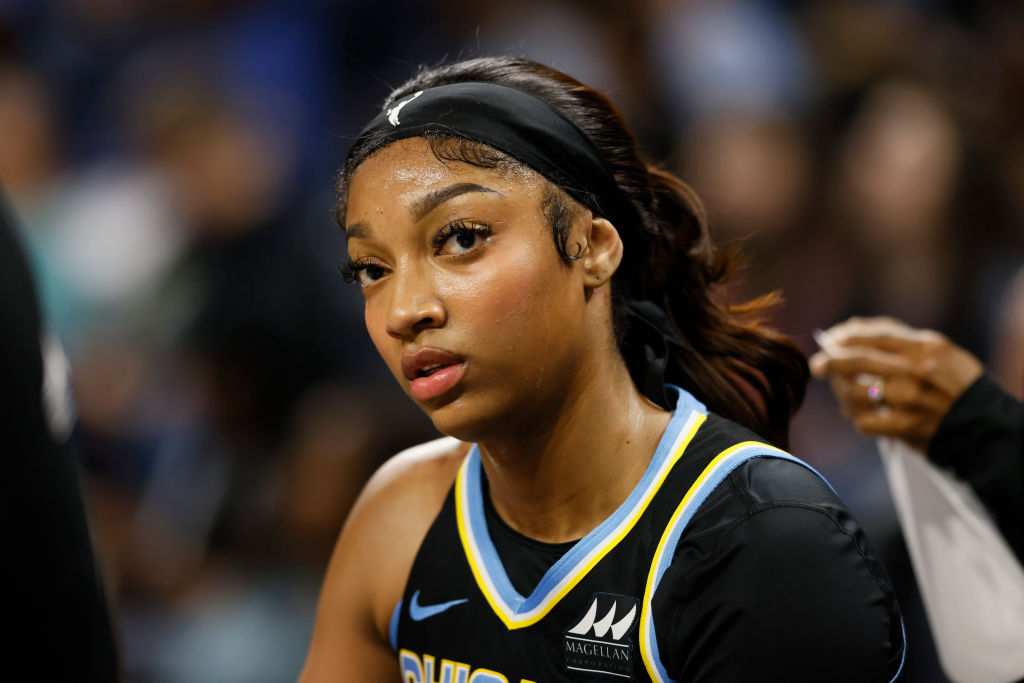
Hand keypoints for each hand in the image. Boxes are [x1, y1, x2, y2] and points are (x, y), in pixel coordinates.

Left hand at [810, 317, 983, 451]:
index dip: (847, 335)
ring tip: (845, 394)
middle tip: (816, 366)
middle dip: (831, 362)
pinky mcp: (905, 426)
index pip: (875, 336)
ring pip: (856, 392)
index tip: (831, 340)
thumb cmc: (958, 382)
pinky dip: (858, 418)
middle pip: (858, 360)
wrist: (984, 422)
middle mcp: (915, 371)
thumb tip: (855, 330)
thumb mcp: (941, 351)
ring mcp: (909, 399)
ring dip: (844, 393)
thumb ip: (902, 339)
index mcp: (924, 348)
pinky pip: (865, 422)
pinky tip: (862, 415)